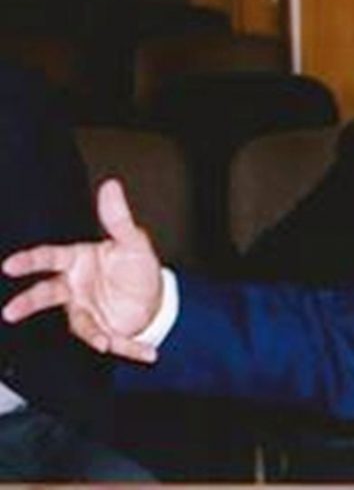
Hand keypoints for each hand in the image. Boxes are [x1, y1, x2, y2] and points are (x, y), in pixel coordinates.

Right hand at [2, 179, 161, 362]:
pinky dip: (131, 348)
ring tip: (104, 342)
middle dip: (29, 302)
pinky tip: (148, 353)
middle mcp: (77, 287)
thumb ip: (118, 218)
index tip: (10, 264)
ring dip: (92, 333)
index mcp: (79, 261)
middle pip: (48, 294)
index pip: (51, 257)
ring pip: (80, 324)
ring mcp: (88, 311)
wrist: (152, 296)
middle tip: (11, 311)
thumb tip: (111, 185)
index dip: (30, 261)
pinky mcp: (105, 330)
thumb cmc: (135, 266)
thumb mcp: (133, 241)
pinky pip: (117, 341)